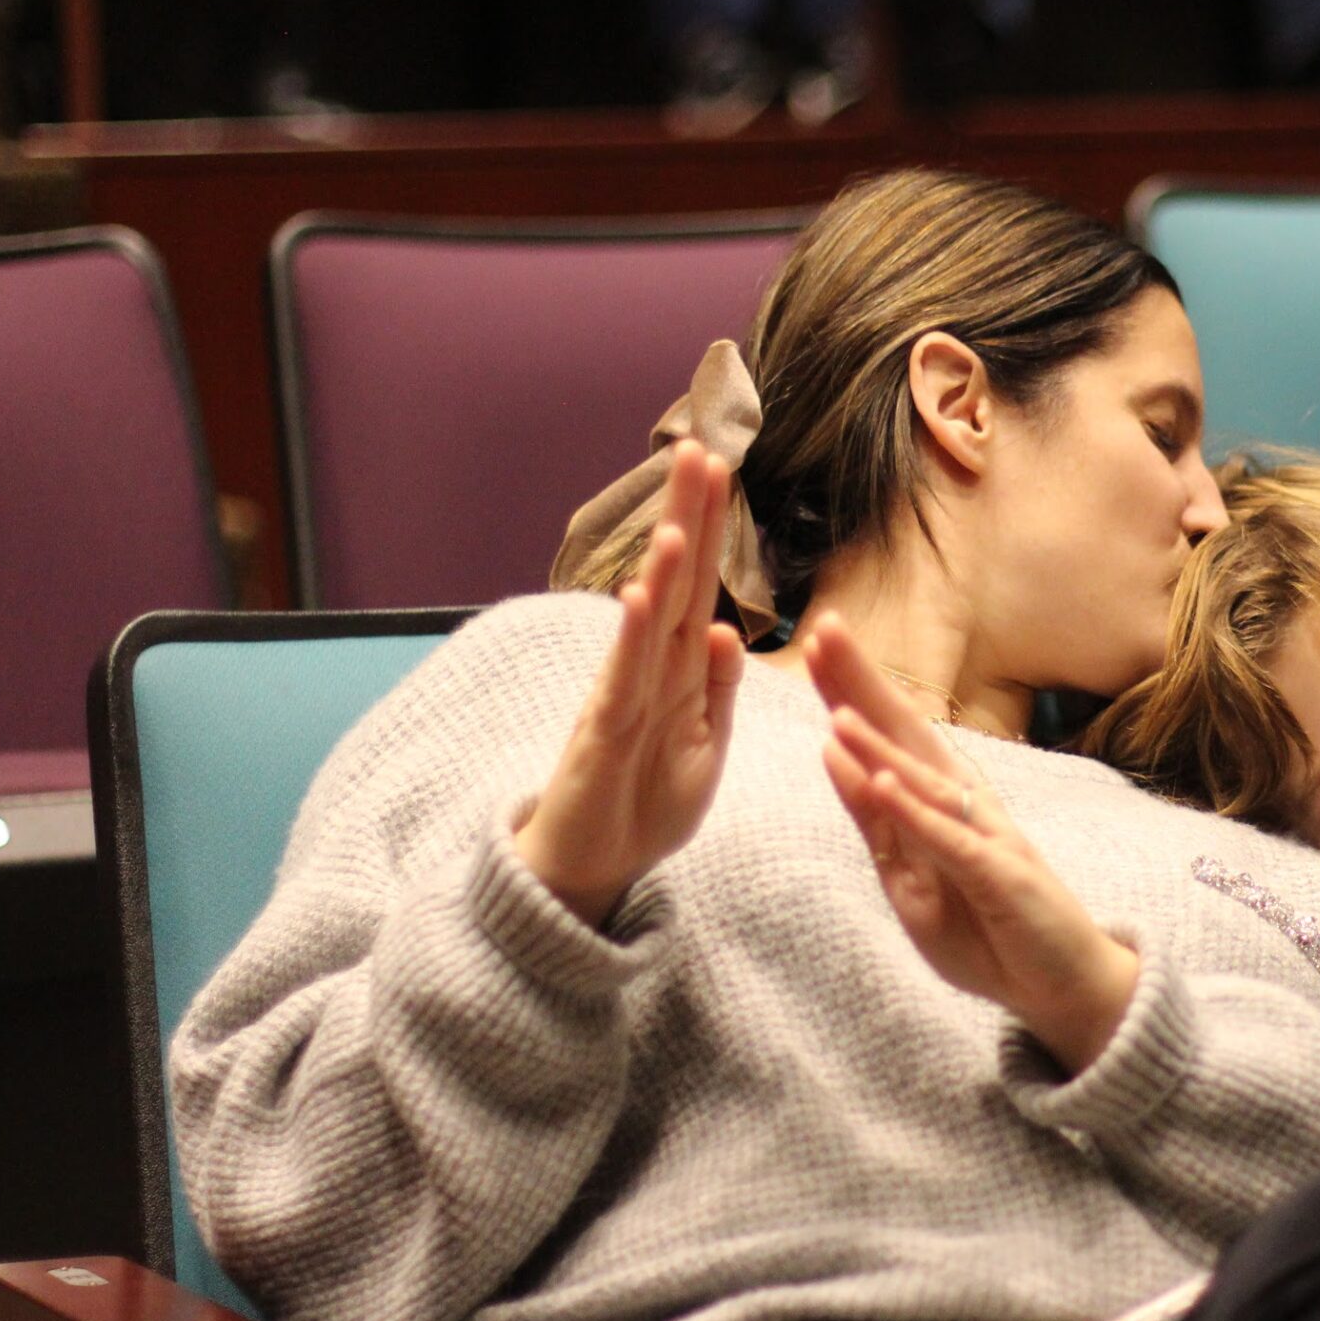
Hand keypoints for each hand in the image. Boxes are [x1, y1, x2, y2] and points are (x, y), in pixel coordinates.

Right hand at [514, 444, 746, 925]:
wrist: (595, 868)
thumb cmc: (646, 803)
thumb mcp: (705, 744)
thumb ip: (716, 688)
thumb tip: (724, 627)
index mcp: (679, 670)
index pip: (699, 585)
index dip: (711, 530)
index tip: (722, 469)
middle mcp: (648, 670)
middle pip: (673, 583)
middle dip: (687, 520)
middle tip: (700, 452)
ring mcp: (623, 697)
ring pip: (647, 623)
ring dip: (662, 570)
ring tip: (679, 518)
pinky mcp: (604, 734)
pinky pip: (622, 680)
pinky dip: (630, 639)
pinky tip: (639, 597)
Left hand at [809, 615, 1137, 1073]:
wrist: (1063, 983)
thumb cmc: (988, 929)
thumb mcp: (911, 879)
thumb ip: (876, 822)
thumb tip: (834, 757)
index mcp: (940, 801)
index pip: (889, 735)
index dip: (852, 688)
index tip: (814, 638)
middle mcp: (965, 805)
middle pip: (908, 733)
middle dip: (865, 684)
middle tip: (824, 629)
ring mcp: (985, 837)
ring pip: (925, 782)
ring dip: (881, 745)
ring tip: (836, 710)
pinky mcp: (1001, 877)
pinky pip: (951, 841)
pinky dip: (917, 813)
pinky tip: (886, 784)